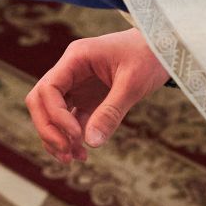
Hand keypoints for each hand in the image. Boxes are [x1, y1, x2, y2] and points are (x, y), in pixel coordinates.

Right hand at [26, 28, 171, 161]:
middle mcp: (71, 71)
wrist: (165, 47)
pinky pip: (70, 119)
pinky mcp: (87, 97)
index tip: (76, 134)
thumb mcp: (133, 83)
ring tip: (75, 158)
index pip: (48, 89)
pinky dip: (72, 137)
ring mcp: (77, 84)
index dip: (56, 116)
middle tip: (67, 152)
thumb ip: (111, 111)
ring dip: (57, 136)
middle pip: (41, 101)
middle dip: (48, 129)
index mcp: (76, 58)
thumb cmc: (149, 56)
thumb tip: (91, 143)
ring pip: (52, 112)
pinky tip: (83, 152)